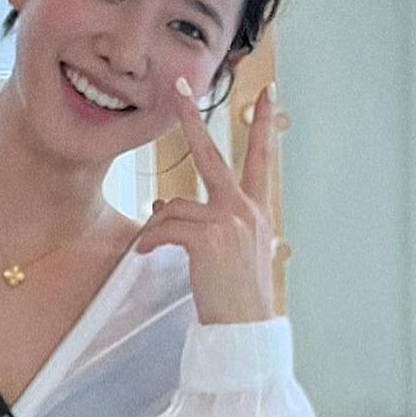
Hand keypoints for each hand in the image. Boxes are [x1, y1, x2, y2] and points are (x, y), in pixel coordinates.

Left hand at [135, 81, 282, 324]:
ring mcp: (229, 221)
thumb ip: (205, 222)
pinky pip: (165, 227)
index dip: (263, 125)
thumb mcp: (232, 252)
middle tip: (179, 89)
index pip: (262, 159)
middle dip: (192, 120)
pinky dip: (151, 240)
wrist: (245, 327)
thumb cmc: (238, 295)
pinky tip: (147, 254)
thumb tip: (164, 203)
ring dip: (159, 226)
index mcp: (258, 211)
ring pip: (175, 205)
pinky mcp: (208, 237)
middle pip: (212, 155)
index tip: (268, 94)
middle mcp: (246, 209)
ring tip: (154, 248)